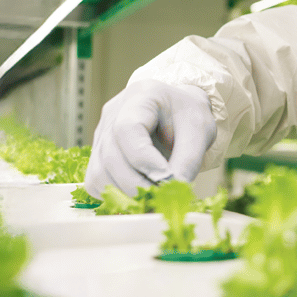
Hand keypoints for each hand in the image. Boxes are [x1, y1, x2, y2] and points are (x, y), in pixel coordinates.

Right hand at [84, 78, 216, 197]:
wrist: (179, 115)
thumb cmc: (188, 118)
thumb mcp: (200, 131)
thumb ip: (188, 160)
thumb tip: (172, 191)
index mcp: (140, 97)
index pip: (127, 128)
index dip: (143, 158)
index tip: (166, 178)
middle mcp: (113, 114)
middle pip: (110, 155)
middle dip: (137, 184)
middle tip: (163, 197)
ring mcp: (101, 134)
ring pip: (99, 173)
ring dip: (126, 193)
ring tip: (154, 199)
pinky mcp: (99, 155)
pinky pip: (96, 182)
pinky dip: (116, 195)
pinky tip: (140, 196)